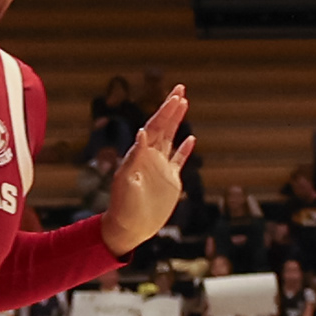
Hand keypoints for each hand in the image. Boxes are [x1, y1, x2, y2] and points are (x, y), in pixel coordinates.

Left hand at [97, 86, 195, 252]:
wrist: (128, 228)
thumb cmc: (123, 206)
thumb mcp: (126, 181)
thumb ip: (134, 157)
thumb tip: (141, 132)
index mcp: (140, 155)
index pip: (154, 127)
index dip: (164, 111)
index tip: (175, 96)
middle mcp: (151, 157)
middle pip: (163, 127)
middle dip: (171, 107)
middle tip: (180, 88)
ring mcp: (161, 168)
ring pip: (171, 138)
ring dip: (177, 121)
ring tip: (184, 103)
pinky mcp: (170, 181)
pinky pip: (179, 160)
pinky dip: (185, 149)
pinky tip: (192, 139)